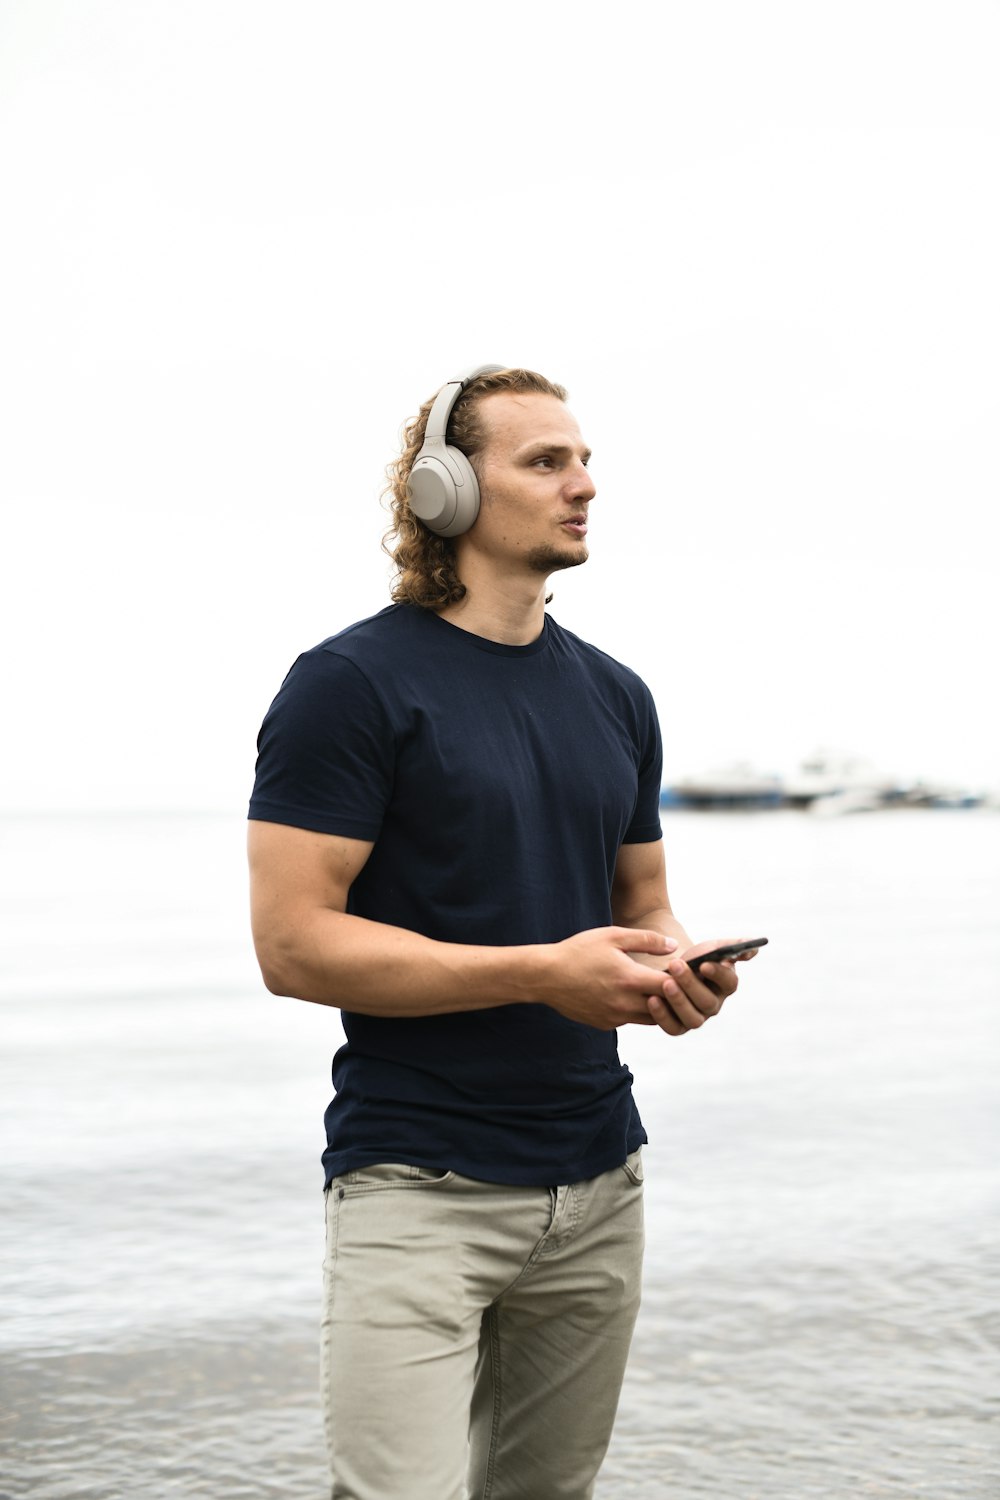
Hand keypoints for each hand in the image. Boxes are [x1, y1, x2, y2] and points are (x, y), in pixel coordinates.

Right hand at [540, 926, 679, 1029]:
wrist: (546, 976)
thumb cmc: (579, 951)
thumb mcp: (613, 936)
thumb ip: (647, 940)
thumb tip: (673, 946)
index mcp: (630, 980)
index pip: (671, 986)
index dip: (682, 978)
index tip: (684, 970)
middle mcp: (625, 1004)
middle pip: (665, 1007)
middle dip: (674, 995)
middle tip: (677, 981)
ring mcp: (615, 1017)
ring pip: (651, 1018)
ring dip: (658, 1005)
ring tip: (657, 988)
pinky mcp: (605, 1024)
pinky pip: (631, 1020)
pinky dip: (637, 1010)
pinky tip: (632, 995)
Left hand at [647, 938, 758, 1034]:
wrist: (672, 969)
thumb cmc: (696, 958)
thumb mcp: (713, 948)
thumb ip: (733, 946)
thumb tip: (751, 949)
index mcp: (726, 985)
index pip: (729, 983)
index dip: (718, 974)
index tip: (705, 963)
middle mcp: (714, 1005)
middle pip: (708, 1002)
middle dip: (691, 983)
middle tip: (676, 965)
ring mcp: (697, 1018)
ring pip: (693, 1018)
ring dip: (679, 1001)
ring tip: (665, 983)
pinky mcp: (678, 1026)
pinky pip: (673, 1028)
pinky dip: (662, 1016)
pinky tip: (652, 999)